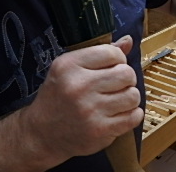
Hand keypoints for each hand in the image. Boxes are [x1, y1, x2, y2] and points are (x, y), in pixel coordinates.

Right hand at [22, 36, 142, 163]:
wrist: (41, 135)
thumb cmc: (58, 98)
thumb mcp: (69, 69)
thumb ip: (99, 54)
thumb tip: (128, 40)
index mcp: (69, 66)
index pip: (112, 53)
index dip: (118, 59)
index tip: (112, 67)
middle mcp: (79, 86)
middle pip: (127, 73)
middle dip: (126, 79)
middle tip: (116, 85)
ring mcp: (90, 110)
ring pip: (133, 95)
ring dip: (129, 98)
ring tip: (117, 100)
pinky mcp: (100, 130)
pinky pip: (134, 117)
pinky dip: (132, 115)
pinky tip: (120, 114)